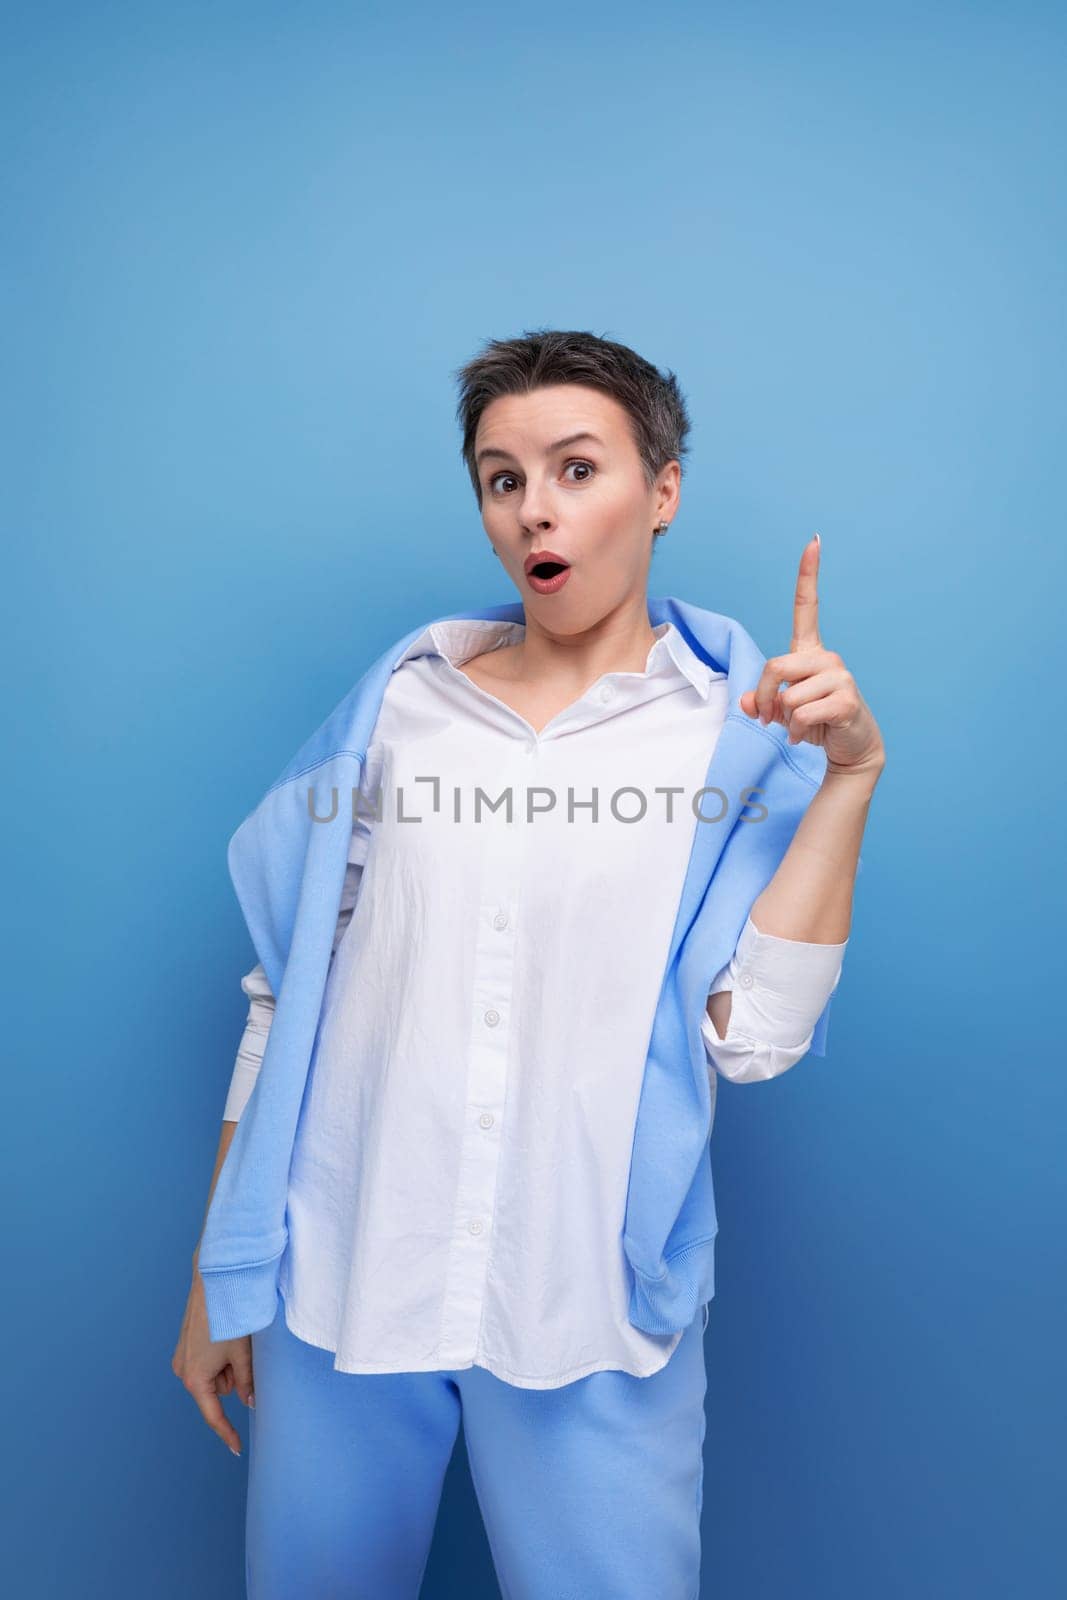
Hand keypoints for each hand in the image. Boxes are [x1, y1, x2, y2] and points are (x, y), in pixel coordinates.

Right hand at [171, 1265, 254, 1457]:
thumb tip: (250, 1402)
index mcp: (195, 1379)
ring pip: (216, 1375)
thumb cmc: (228, 1317)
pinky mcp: (186, 1345)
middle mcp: (183, 1371)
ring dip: (228, 1364)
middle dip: (234, 1378)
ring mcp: (183, 1357)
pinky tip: (226, 1335)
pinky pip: (209, 1362)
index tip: (237, 1448)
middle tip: (243, 1352)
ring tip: (234, 1338)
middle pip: (219, 1391)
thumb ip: (247, 1382)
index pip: (214, 1415)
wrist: (212, 1282)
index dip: (227, 1433)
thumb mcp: (242, 1353)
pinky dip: (221, 1355)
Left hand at [739, 533, 885, 779]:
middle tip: (768, 718)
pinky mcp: (846, 700)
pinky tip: (807, 735)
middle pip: (774, 667)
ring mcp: (840, 676)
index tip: (814, 542)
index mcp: (810, 652)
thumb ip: (761, 701)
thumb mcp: (781, 710)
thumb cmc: (815, 722)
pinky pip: (802, 712)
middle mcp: (827, 657)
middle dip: (763, 698)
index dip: (808, 574)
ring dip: (783, 720)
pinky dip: (796, 731)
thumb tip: (748, 703)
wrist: (850, 747)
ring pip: (787, 695)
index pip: (807, 606)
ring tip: (798, 727)